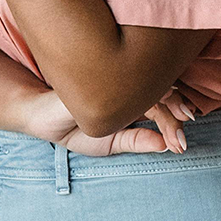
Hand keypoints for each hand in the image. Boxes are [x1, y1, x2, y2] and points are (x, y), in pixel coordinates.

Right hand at [24, 88, 193, 157]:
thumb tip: (165, 146)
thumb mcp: (108, 141)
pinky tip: (154, 107)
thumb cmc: (72, 127)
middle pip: (162, 92)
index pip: (161, 104)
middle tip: (180, 142)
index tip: (180, 146)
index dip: (174, 123)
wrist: (40, 117)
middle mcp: (127, 82)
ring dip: (165, 112)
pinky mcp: (101, 73)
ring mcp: (115, 74)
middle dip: (175, 118)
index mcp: (131, 97)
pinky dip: (144, 94)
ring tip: (172, 136)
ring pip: (150, 86)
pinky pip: (128, 81)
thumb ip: (136, 141)